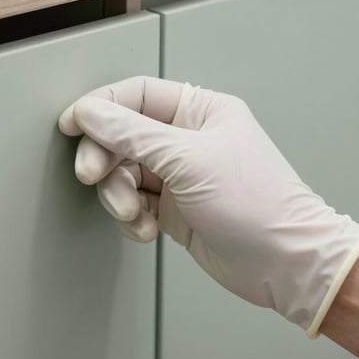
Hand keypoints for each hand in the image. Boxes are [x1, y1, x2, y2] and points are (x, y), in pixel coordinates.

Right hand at [58, 76, 358, 334]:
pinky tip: (147, 229)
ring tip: (133, 213)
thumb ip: (132, 134)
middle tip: (93, 176)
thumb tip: (90, 111)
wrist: (285, 263)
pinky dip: (132, 216)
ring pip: (124, 171)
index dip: (101, 106)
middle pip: (123, 134)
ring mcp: (180, 174)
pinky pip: (134, 202)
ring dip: (119, 194)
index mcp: (200, 110)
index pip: (137, 94)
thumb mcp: (189, 160)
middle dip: (105, 157)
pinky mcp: (174, 208)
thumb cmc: (257, 203)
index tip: (72, 124)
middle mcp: (188, 138)